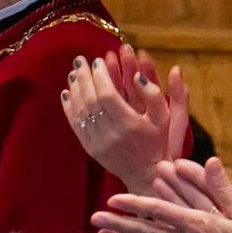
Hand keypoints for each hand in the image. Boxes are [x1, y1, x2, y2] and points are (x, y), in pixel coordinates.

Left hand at [62, 44, 190, 195]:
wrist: (146, 173)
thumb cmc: (157, 141)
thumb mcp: (165, 118)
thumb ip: (154, 95)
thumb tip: (139, 76)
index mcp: (130, 124)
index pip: (108, 95)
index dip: (100, 76)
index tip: (97, 60)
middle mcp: (111, 134)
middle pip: (91, 100)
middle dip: (84, 77)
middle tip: (80, 59)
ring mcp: (98, 143)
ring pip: (81, 111)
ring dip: (75, 89)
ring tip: (73, 72)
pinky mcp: (91, 148)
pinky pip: (75, 125)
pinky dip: (69, 107)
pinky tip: (67, 92)